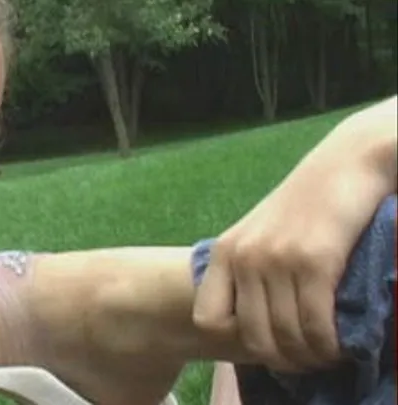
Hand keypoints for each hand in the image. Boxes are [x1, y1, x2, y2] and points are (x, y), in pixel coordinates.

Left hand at [192, 98, 396, 371]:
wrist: (346, 164)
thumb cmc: (305, 204)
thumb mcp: (259, 233)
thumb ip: (246, 270)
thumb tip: (251, 325)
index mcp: (226, 252)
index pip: (208, 318)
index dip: (235, 338)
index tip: (266, 338)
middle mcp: (244, 257)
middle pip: (253, 338)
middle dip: (282, 360)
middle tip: (305, 361)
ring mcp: (276, 259)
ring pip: (286, 337)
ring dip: (310, 357)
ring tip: (325, 355)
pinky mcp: (313, 261)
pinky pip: (315, 325)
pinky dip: (329, 345)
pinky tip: (338, 344)